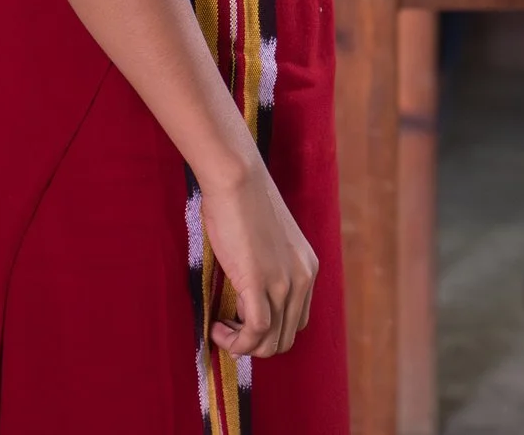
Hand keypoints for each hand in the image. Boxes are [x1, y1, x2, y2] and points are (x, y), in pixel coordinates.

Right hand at [194, 160, 318, 358]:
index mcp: (307, 269)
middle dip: (253, 342)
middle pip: (285, 339)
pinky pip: (256, 331)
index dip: (268, 330)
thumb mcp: (267, 243)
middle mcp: (303, 279)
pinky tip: (216, 326)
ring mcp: (284, 282)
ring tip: (220, 327)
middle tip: (226, 326)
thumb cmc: (242, 203)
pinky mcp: (260, 282)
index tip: (239, 319)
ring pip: (271, 343)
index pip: (296, 321)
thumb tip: (246, 300)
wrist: (237, 178)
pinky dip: (236, 341)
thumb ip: (267, 269)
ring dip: (242, 345)